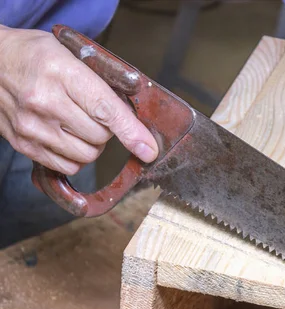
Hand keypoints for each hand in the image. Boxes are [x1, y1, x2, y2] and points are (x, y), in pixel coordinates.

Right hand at [0, 26, 157, 174]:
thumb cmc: (35, 55)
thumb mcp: (71, 54)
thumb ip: (104, 82)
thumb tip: (135, 116)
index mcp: (61, 73)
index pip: (105, 110)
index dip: (132, 132)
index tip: (149, 149)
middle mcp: (44, 102)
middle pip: (100, 137)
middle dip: (108, 130)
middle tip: (97, 115)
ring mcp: (31, 126)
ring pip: (86, 155)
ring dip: (93, 145)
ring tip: (80, 124)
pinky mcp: (23, 144)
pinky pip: (66, 166)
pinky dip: (75, 157)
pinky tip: (68, 137)